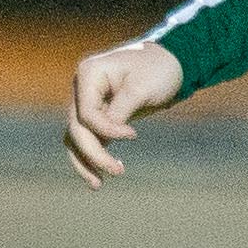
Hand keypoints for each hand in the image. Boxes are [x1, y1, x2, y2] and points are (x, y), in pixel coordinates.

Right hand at [65, 41, 183, 186]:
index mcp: (88, 73)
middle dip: (93, 153)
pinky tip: (100, 176)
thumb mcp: (141, 89)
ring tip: (98, 185)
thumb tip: (104, 137)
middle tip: (117, 172)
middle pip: (77, 128)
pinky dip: (91, 157)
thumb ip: (119, 112)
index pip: (86, 113)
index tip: (133, 135)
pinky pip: (87, 139)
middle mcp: (82, 88)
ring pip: (76, 137)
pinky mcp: (97, 114)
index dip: (106, 130)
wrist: (171, 62)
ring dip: (85, 161)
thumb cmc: (158, 69)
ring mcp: (87, 101)